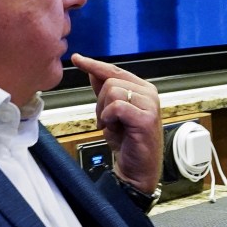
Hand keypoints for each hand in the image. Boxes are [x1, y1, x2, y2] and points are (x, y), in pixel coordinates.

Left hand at [71, 53, 162, 192]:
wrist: (137, 168)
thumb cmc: (127, 142)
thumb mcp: (111, 112)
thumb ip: (104, 91)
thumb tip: (92, 71)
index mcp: (142, 88)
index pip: (114, 70)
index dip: (94, 65)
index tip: (77, 58)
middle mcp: (148, 93)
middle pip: (110, 81)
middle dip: (99, 103)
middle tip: (106, 121)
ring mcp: (150, 104)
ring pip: (112, 92)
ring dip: (104, 112)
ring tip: (113, 126)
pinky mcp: (146, 118)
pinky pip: (116, 107)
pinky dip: (109, 118)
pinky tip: (114, 128)